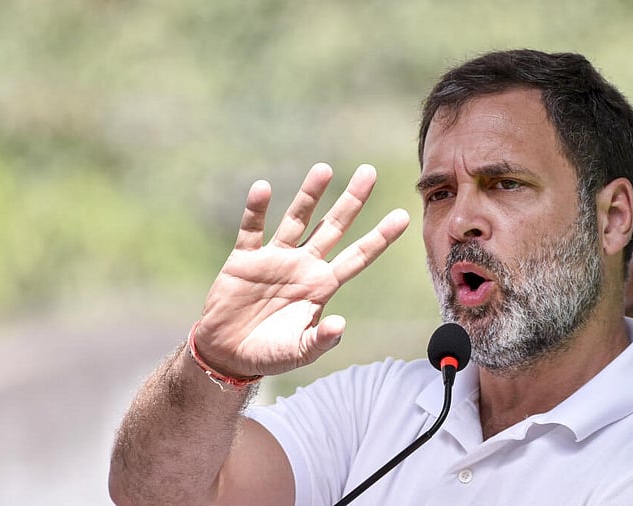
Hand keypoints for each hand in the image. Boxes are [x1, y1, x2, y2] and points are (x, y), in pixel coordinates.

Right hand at [193, 163, 409, 377]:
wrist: (228, 353)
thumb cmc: (270, 353)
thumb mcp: (300, 351)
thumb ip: (321, 339)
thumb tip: (339, 325)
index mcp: (322, 285)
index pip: (358, 256)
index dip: (379, 237)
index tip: (403, 217)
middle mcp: (304, 265)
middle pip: (333, 227)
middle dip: (352, 200)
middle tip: (369, 172)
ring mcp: (275, 259)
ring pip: (297, 220)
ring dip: (309, 195)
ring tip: (325, 170)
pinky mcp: (245, 259)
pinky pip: (252, 230)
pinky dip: (256, 210)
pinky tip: (263, 188)